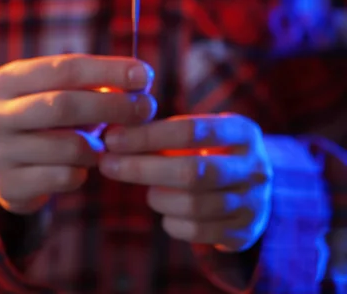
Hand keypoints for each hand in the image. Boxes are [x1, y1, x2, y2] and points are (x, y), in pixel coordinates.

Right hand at [0, 54, 155, 214]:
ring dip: (99, 145)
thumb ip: (97, 83)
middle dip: (112, 106)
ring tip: (108, 143)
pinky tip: (84, 165)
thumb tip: (141, 80)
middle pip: (64, 105)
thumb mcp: (62, 92)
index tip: (144, 75)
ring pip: (68, 147)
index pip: (64, 68)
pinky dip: (84, 171)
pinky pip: (65, 177)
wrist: (7, 164)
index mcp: (6, 80)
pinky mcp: (8, 186)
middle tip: (147, 108)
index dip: (108, 70)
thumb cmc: (47, 118)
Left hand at [100, 114, 272, 251]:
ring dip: (158, 196)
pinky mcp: (244, 233)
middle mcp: (254, 167)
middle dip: (143, 168)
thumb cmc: (211, 151)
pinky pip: (197, 232)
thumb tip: (114, 136)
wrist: (255, 187)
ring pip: (192, 205)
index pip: (191, 131)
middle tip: (108, 164)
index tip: (113, 138)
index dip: (148, 135)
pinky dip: (172, 222)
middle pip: (191, 172)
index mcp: (242, 132)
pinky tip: (166, 210)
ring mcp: (253, 203)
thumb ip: (164, 132)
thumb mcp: (201, 133)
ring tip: (148, 189)